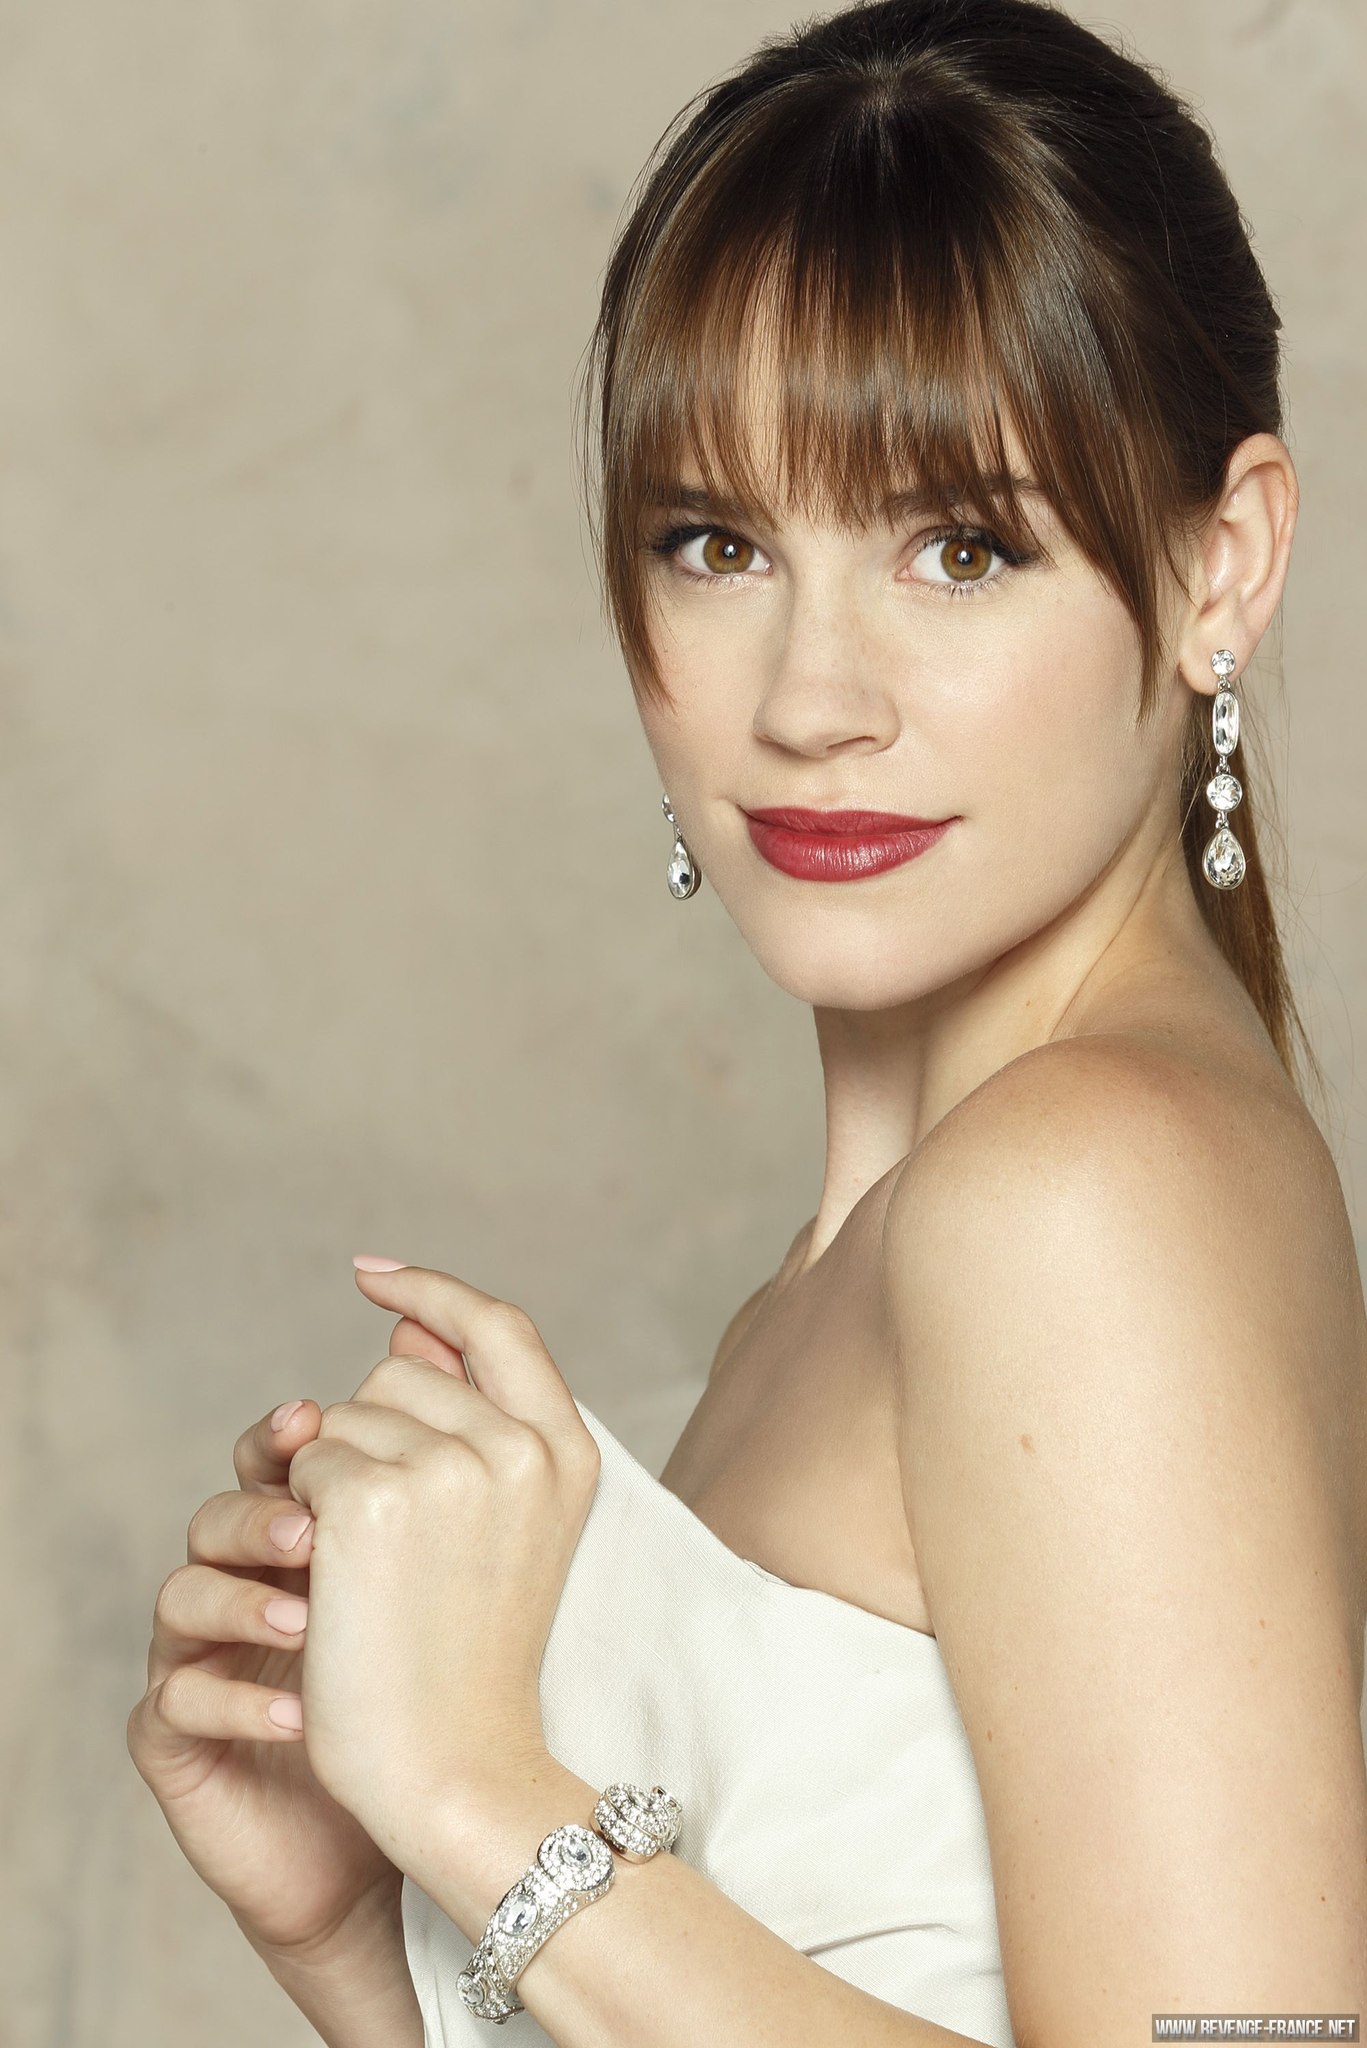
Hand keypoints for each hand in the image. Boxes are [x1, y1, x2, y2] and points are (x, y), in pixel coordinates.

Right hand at [126, 1399, 399, 1962]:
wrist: (408, 1819)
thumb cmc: (424, 1687)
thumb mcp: (444, 1567)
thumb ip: (434, 1460)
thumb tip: (430, 1334)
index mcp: (301, 1532)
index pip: (274, 1458)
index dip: (286, 1435)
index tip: (313, 1421)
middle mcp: (241, 1583)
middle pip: (220, 1512)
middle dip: (266, 1512)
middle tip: (314, 1529)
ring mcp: (199, 1655)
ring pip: (184, 1592)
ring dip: (246, 1599)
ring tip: (309, 1620)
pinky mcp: (176, 1735)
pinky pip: (176, 1699)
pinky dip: (235, 1700)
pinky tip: (296, 1712)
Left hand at [281, 1259, 600, 1879]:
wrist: (452, 1766)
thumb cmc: (470, 1658)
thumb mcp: (502, 1525)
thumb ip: (465, 1418)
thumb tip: (404, 1329)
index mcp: (565, 1450)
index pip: (497, 1326)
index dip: (432, 1292)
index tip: (372, 1276)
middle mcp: (517, 1445)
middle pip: (397, 1373)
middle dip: (369, 1435)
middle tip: (391, 1542)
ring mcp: (448, 1467)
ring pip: (342, 1415)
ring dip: (330, 1478)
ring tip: (371, 1572)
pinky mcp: (371, 1498)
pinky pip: (304, 1459)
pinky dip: (298, 1513)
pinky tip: (333, 1578)